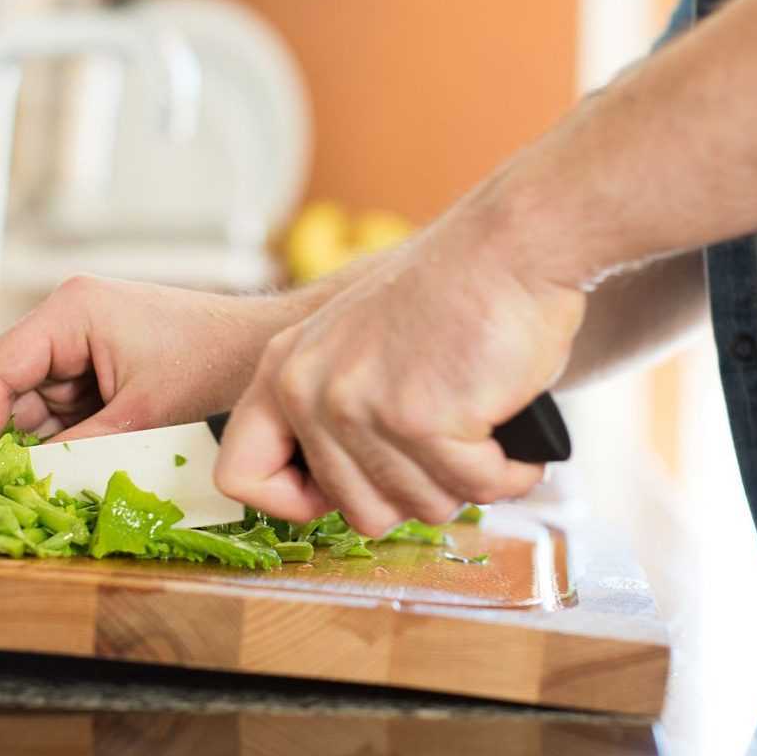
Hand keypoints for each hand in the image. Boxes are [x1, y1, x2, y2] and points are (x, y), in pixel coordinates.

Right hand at [0, 276, 301, 454]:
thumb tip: (29, 484)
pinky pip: (43, 409)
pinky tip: (19, 476)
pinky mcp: (84, 369)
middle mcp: (60, 321)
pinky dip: (31, 442)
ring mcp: (69, 344)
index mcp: (70, 312)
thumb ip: (82, 447)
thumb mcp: (143, 413)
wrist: (254, 349)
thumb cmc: (209, 364)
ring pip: (11, 398)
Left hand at [213, 200, 582, 536]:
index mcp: (283, 370)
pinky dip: (511, 472)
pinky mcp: (418, 419)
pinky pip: (475, 488)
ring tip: (486, 428)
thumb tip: (347, 493)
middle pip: (357, 511)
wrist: (511, 244)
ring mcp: (359, 406)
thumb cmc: (456, 293)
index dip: (298, 501)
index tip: (354, 484)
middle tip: (453, 450)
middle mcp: (308, 389)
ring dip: (470, 480)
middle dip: (419, 494)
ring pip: (420, 508)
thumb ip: (333, 410)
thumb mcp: (359, 343)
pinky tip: (515, 436)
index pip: (240, 475)